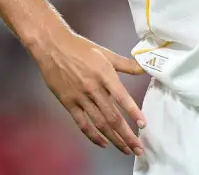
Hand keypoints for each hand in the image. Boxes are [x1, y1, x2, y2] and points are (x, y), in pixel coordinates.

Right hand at [30, 29, 147, 155]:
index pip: (122, 98)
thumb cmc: (81, 48)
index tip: (143, 125)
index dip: (133, 113)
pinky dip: (93, 136)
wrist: (53, 47)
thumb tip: (145, 68)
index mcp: (105, 75)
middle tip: (138, 148)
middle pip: (112, 117)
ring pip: (99, 124)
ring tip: (125, 149)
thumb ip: (126, 64)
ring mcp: (80, 98)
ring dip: (114, 139)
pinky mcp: (69, 103)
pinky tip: (104, 143)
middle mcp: (94, 89)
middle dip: (127, 135)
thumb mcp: (106, 53)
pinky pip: (82, 124)